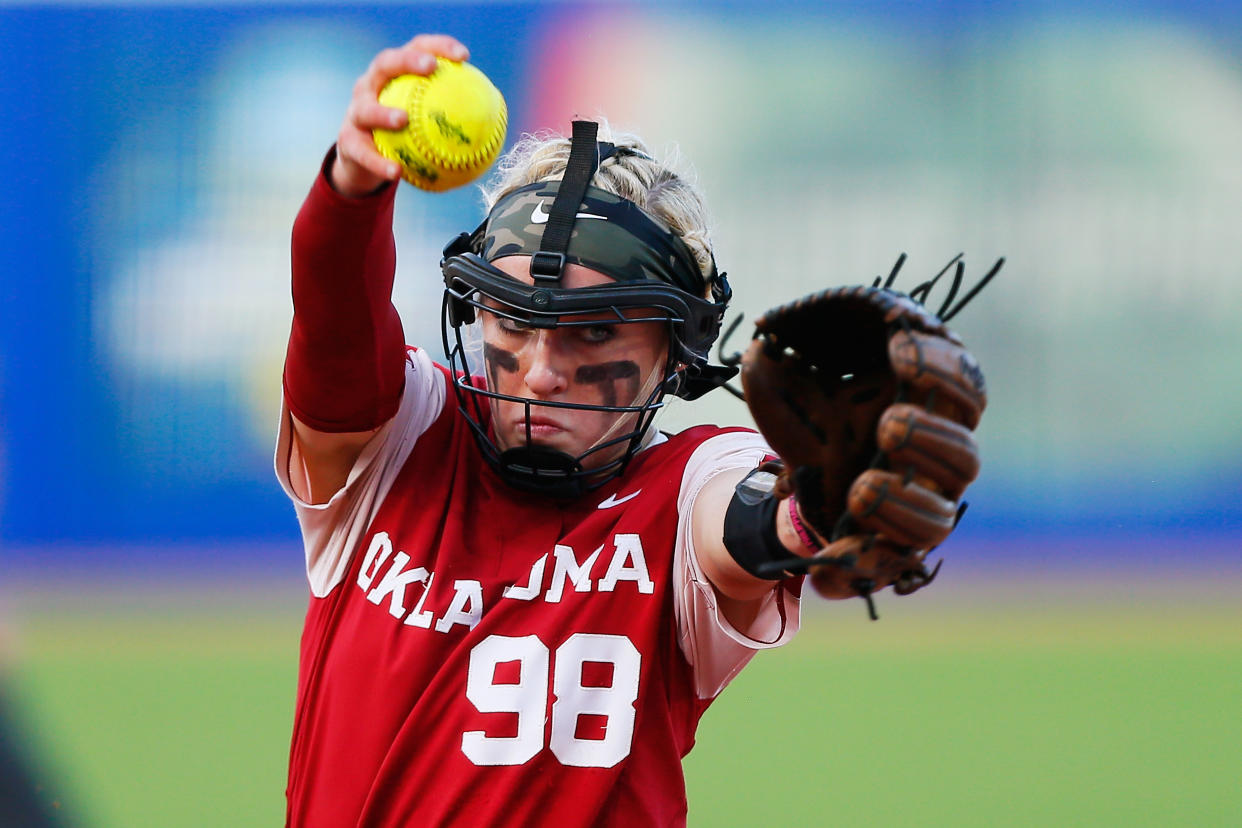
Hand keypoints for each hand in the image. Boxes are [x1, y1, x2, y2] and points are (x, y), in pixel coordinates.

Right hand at [331, 34, 469, 196]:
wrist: (365, 160)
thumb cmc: (407, 137)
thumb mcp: (429, 124)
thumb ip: (456, 120)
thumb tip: (499, 125)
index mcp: (396, 75)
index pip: (418, 49)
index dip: (440, 47)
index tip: (464, 57)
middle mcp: (372, 86)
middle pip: (386, 64)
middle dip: (407, 61)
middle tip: (430, 67)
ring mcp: (355, 112)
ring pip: (365, 108)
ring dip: (383, 112)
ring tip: (402, 120)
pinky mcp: (347, 141)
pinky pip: (362, 152)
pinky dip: (378, 162)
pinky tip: (396, 172)